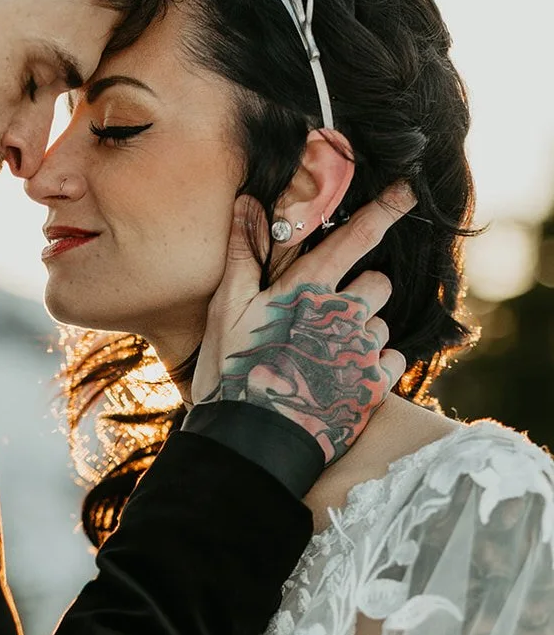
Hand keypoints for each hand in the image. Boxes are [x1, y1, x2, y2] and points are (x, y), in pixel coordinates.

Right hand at [192, 183, 414, 465]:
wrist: (251, 443)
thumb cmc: (232, 372)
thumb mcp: (226, 309)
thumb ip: (243, 254)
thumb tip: (247, 202)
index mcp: (307, 289)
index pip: (356, 237)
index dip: (385, 210)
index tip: (409, 191)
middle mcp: (342, 313)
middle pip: (378, 283)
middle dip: (361, 292)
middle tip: (325, 317)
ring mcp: (360, 350)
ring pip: (382, 324)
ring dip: (362, 332)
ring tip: (322, 355)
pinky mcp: (373, 386)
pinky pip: (392, 360)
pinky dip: (373, 365)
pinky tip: (340, 376)